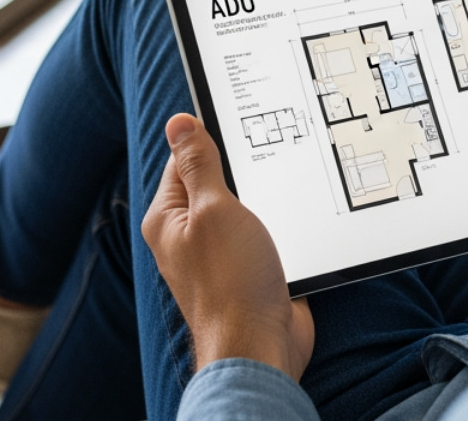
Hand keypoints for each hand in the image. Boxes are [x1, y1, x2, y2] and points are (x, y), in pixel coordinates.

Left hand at [141, 114, 313, 380]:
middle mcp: (190, 236)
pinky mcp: (249, 269)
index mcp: (169, 218)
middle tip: (273, 153)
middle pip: (218, 181)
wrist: (260, 346)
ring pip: (247, 207)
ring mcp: (221, 254)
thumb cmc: (230, 283)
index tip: (243, 121)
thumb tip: (178, 122)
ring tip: (287, 186)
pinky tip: (298, 216)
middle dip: (246, 169)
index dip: (213, 137)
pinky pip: (265, 232)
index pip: (185, 159)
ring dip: (268, 198)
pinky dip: (281, 223)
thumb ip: (199, 165)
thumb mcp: (214, 209)